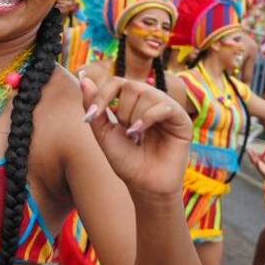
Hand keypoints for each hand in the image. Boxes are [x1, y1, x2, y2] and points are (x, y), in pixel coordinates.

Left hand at [81, 76, 191, 199]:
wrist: (144, 185)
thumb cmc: (126, 161)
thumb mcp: (104, 133)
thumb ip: (94, 107)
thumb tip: (83, 79)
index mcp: (134, 102)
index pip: (117, 82)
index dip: (102, 95)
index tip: (92, 114)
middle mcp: (152, 101)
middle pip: (131, 86)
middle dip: (122, 111)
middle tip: (127, 132)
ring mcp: (167, 108)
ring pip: (146, 94)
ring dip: (134, 117)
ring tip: (136, 136)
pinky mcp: (181, 119)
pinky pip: (163, 106)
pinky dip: (147, 118)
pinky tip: (139, 132)